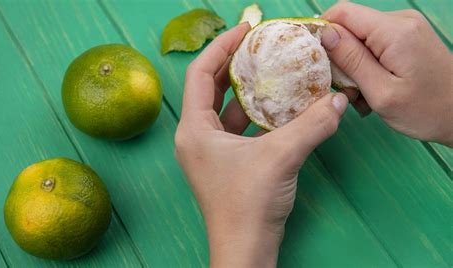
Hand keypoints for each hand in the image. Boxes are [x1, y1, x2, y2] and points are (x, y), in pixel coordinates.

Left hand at [175, 23, 347, 266]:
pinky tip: (278, 108)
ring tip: (271, 72)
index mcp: (194, 129)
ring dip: (248, 91)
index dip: (220, 46)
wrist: (245, 249)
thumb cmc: (247, 206)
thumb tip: (337, 101)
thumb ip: (311, 125)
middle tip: (258, 46)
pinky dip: (255, 115)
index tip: (244, 30)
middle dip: (234, 65)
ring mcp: (209, 151)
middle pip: (210, 87)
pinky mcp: (225, 163)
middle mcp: (196, 137)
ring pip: (226, 109)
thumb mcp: (281, 157)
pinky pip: (237, 128)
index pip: (200, 73)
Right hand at [321, 2, 452, 146]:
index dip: (322, 31)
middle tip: (345, 88)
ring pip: (359, 37)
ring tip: (362, 93)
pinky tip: (372, 87)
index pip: (343, 12)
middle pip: (350, 25)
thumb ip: (351, 60)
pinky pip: (373, 44)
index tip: (313, 59)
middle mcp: (401, 21)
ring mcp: (405, 28)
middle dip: (339, 55)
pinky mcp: (406, 38)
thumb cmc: (427, 111)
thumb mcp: (381, 92)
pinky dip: (366, 65)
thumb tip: (325, 33)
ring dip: (352, 65)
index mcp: (395, 31)